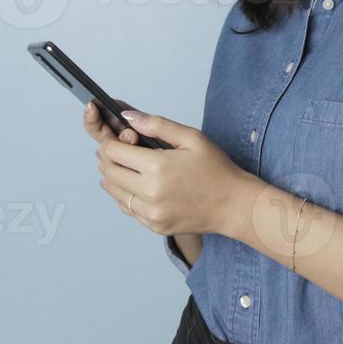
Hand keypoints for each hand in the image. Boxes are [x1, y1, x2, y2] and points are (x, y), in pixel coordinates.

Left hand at [83, 102, 256, 237]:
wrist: (233, 205)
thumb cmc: (216, 169)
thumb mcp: (191, 138)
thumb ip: (157, 124)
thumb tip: (128, 118)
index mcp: (157, 167)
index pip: (114, 152)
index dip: (110, 143)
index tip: (115, 139)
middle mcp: (150, 193)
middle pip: (109, 173)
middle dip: (108, 160)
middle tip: (117, 151)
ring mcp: (151, 213)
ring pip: (115, 194)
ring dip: (113, 179)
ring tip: (125, 167)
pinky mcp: (155, 226)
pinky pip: (128, 209)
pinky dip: (126, 196)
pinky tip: (137, 187)